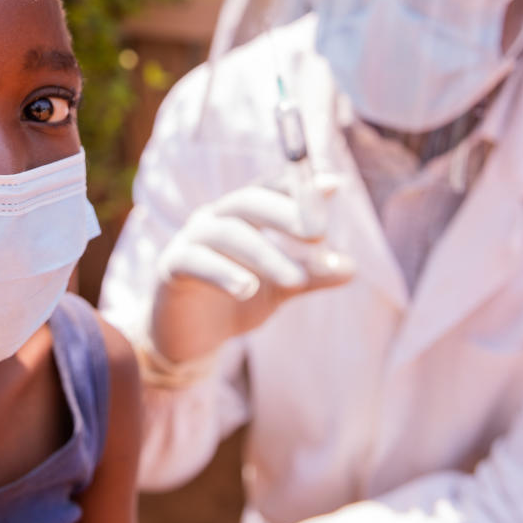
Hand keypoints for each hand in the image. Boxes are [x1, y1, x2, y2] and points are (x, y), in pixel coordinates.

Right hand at [149, 174, 353, 364]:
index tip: (335, 186)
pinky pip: (194, 261)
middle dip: (285, 213)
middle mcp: (216, 219)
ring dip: (265, 253)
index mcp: (244, 216)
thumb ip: (311, 275)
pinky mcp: (171, 268)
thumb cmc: (237, 300)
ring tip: (297, 281)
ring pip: (227, 233)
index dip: (300, 185)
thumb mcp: (281, 288)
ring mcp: (191, 240)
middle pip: (248, 201)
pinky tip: (248, 290)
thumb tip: (351, 267)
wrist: (191, 337)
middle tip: (318, 234)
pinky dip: (223, 272)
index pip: (271, 189)